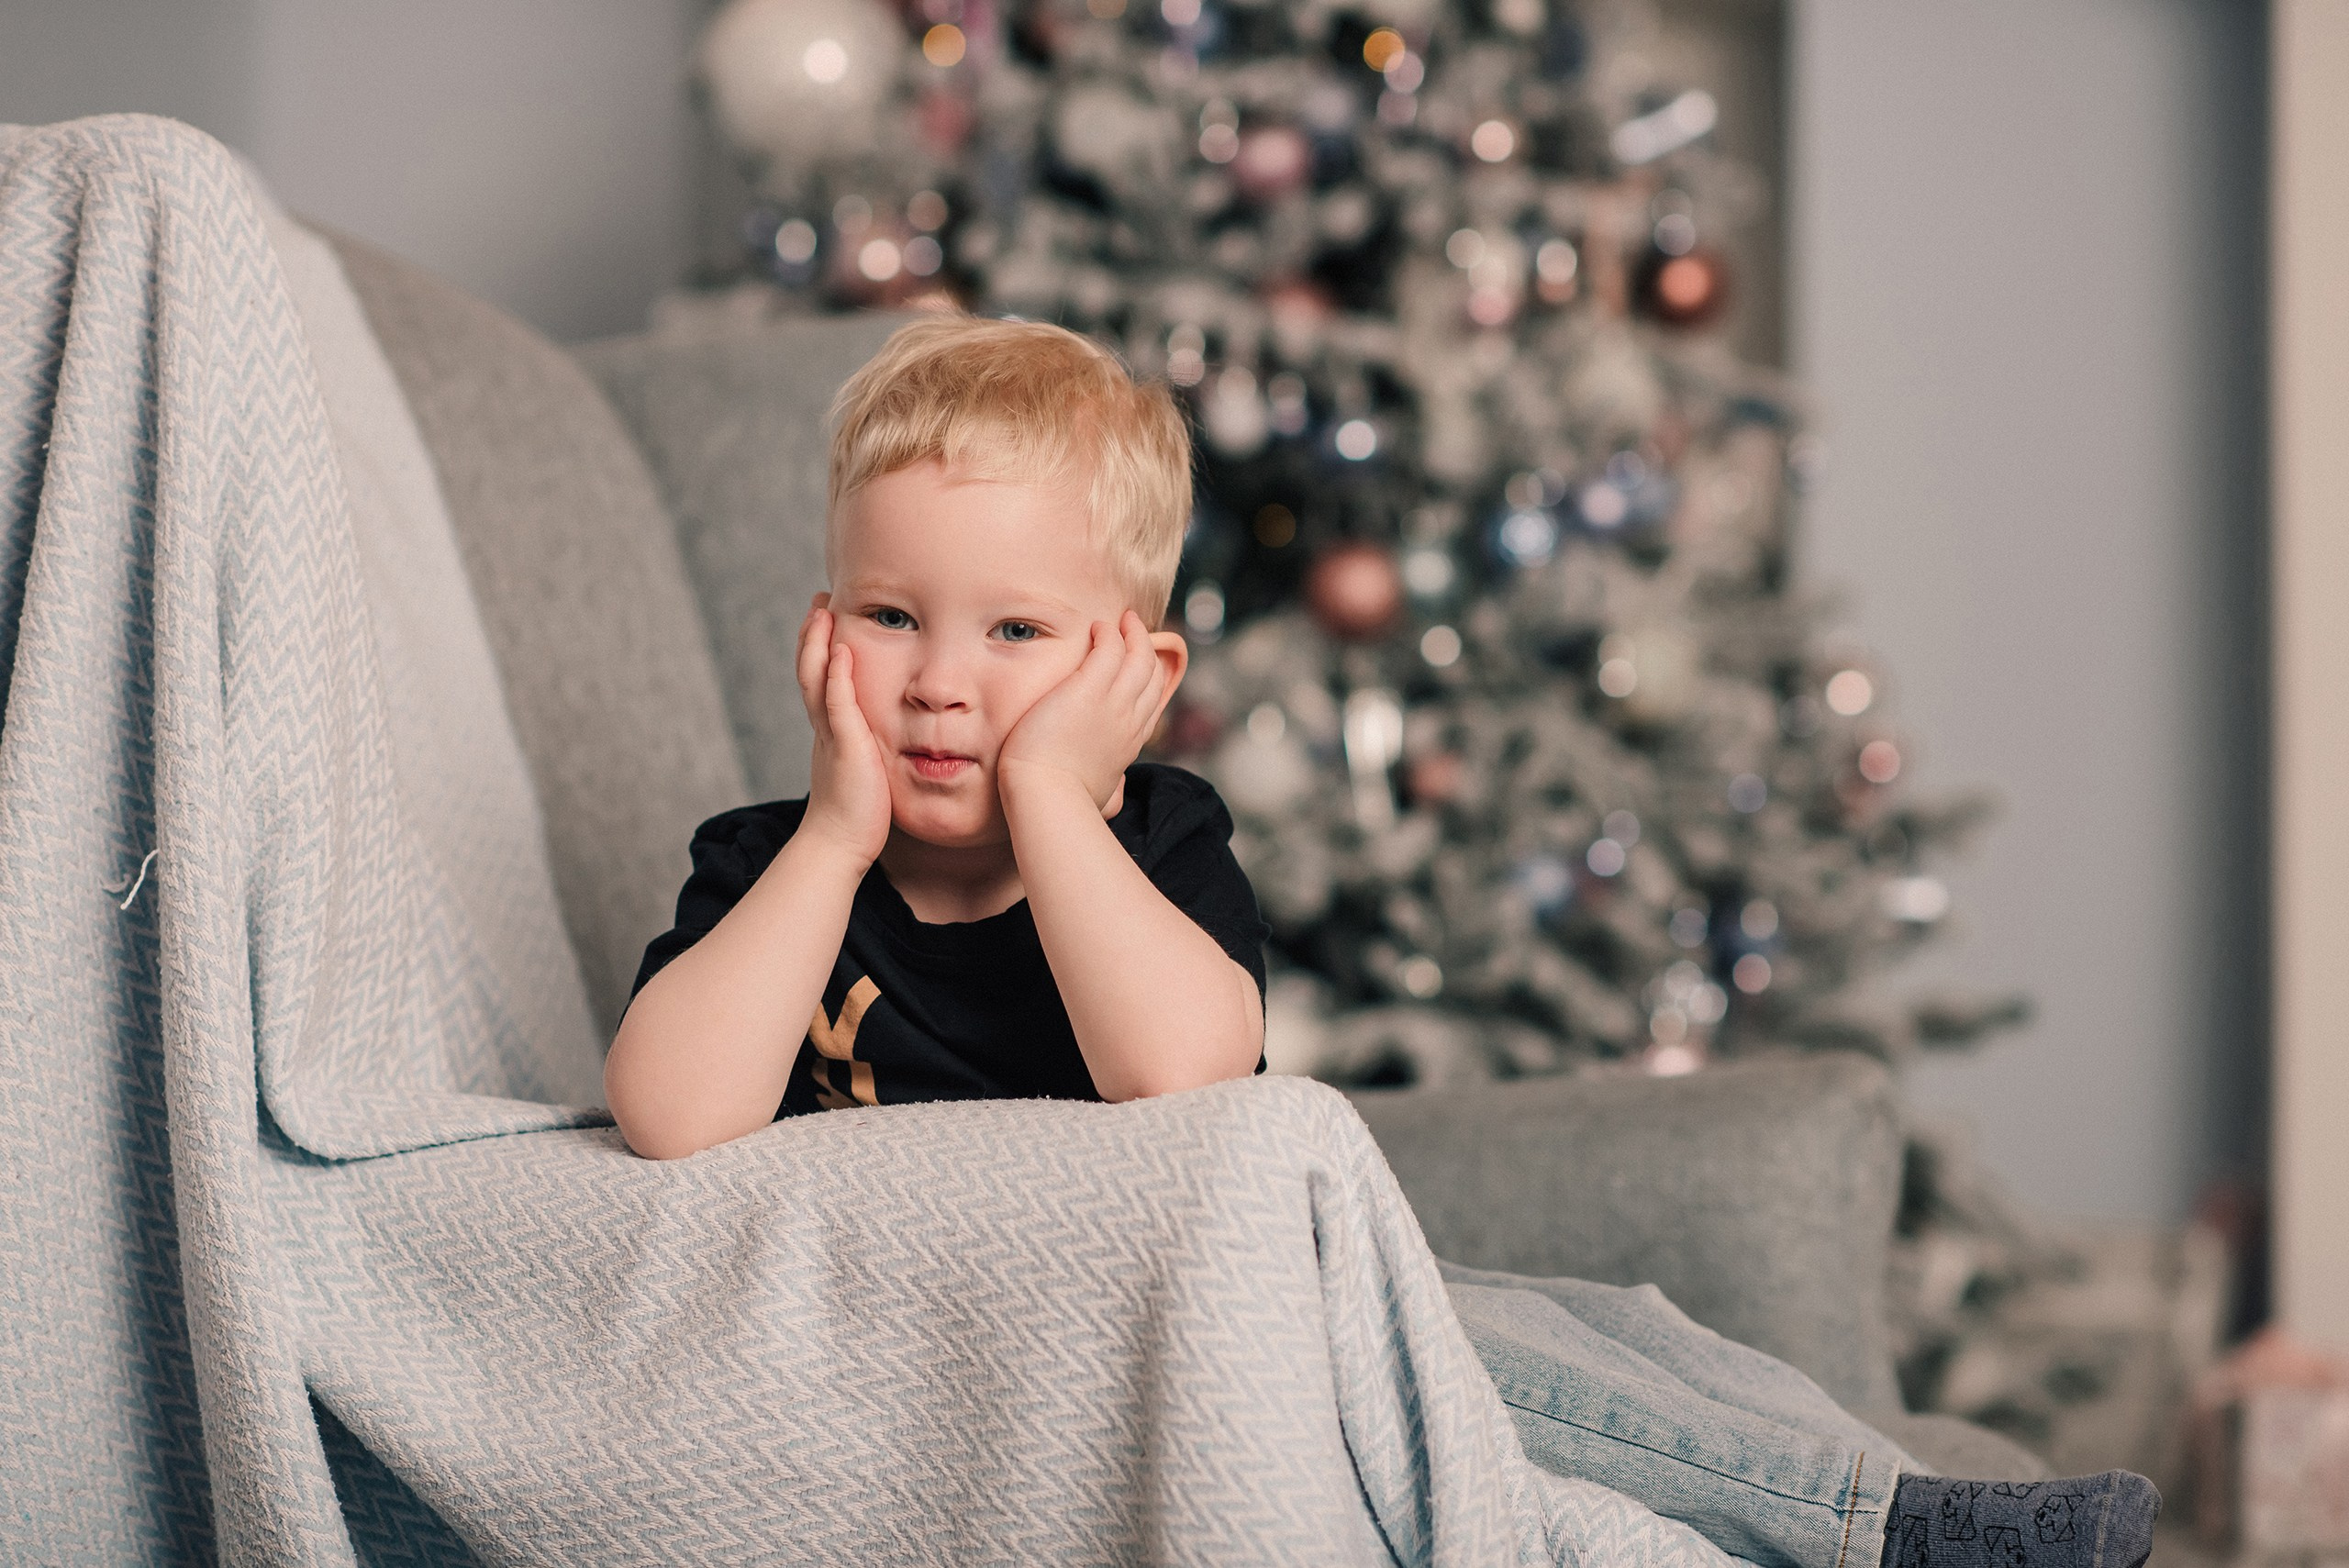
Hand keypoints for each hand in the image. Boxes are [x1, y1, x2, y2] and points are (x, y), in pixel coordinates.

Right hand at [794, 595, 890, 865]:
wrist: (840, 844)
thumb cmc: (860, 815)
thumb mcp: (866, 770)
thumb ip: (870, 749)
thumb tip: (883, 741)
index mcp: (831, 731)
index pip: (821, 681)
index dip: (820, 650)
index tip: (825, 619)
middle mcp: (825, 728)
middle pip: (810, 671)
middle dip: (812, 635)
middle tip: (819, 601)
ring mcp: (831, 736)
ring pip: (816, 680)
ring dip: (817, 644)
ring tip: (821, 610)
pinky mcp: (845, 747)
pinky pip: (837, 705)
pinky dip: (837, 676)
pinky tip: (841, 650)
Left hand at [998, 611, 1181, 817]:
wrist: (1046, 795)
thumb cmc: (1063, 801)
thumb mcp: (1100, 796)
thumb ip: (1111, 790)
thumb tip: (1117, 798)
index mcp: (1130, 744)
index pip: (1151, 703)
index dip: (1149, 679)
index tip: (1137, 665)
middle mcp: (1129, 720)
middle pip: (1152, 675)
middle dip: (1147, 649)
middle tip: (1135, 630)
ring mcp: (1114, 703)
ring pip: (1139, 657)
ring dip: (1133, 633)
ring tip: (1123, 619)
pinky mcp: (1089, 688)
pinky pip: (1110, 648)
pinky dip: (1109, 633)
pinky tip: (1098, 626)